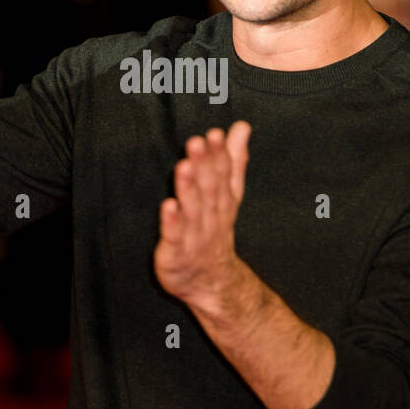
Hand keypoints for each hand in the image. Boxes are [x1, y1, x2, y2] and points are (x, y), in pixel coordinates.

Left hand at [153, 121, 251, 310]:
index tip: (215, 134)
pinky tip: (168, 205)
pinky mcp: (176, 253)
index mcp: (222, 201)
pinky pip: (174, 237)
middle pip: (208, 190)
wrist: (211, 281)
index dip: (219, 155)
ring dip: (188, 189)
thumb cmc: (214, 230)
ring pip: (192, 211)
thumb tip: (241, 127)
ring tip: (184, 166)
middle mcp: (210, 216)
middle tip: (197, 143)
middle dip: (203, 166)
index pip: (223, 175)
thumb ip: (234, 160)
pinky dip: (172, 223)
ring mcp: (194, 236)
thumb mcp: (229, 195)